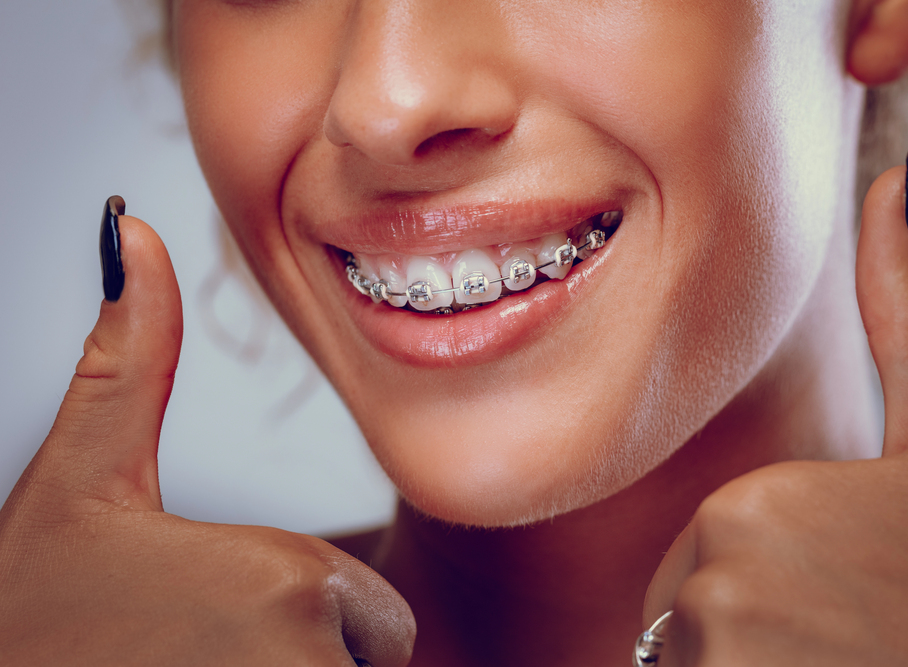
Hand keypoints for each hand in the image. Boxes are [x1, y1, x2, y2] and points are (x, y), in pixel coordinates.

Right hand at [0, 210, 413, 665]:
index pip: (363, 604)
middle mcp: (313, 649)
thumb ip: (127, 368)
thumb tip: (133, 233)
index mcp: (286, 575)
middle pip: (370, 656)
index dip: (301, 615)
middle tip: (205, 655)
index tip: (213, 619)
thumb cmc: (32, 616)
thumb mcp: (81, 490)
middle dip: (308, 657)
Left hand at [643, 161, 907, 664]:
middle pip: (703, 596)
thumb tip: (894, 180)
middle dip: (767, 620)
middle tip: (856, 641)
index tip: (866, 596)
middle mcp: (717, 571)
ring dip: (754, 660)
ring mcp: (706, 649)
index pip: (728, 537)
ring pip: (698, 650)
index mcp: (759, 499)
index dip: (796, 571)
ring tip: (838, 661)